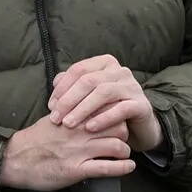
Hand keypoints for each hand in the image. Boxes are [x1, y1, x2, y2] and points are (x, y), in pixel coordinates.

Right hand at [0, 115, 134, 190]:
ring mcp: (78, 151)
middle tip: (122, 137)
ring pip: (116, 146)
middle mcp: (79, 132)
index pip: (106, 108)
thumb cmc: (35, 139)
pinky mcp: (76, 170)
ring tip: (124, 153)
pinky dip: (122, 168)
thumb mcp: (54, 117)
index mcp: (73, 116)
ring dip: (124, 151)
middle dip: (124, 132)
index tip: (117, 119)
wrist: (15, 158)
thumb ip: (72, 110)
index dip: (116, 114)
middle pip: (117, 126)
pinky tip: (129, 167)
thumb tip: (87, 104)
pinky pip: (106, 168)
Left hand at [49, 54, 163, 151]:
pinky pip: (120, 109)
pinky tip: (90, 128)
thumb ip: (72, 86)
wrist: (138, 125)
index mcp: (105, 63)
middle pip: (89, 81)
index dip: (62, 87)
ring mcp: (132, 86)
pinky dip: (103, 118)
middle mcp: (120, 71)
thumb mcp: (89, 95)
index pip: (78, 70)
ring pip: (103, 93)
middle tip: (56, 118)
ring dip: (82, 109)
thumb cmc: (108, 108)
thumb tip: (56, 83)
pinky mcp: (141, 104)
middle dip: (69, 100)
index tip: (51, 106)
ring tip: (68, 124)